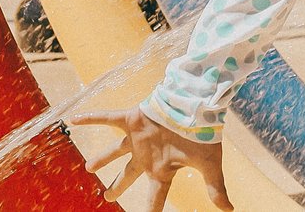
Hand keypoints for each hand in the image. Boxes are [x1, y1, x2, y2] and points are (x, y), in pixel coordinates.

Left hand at [78, 108, 231, 211]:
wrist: (199, 104)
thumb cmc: (203, 135)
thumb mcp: (208, 165)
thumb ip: (215, 188)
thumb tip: (231, 211)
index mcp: (162, 168)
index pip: (154, 196)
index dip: (151, 211)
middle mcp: (147, 155)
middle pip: (129, 175)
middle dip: (117, 186)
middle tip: (107, 197)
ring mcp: (138, 137)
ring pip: (115, 151)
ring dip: (102, 158)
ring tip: (88, 167)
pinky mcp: (132, 119)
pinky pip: (107, 118)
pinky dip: (91, 118)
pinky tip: (73, 119)